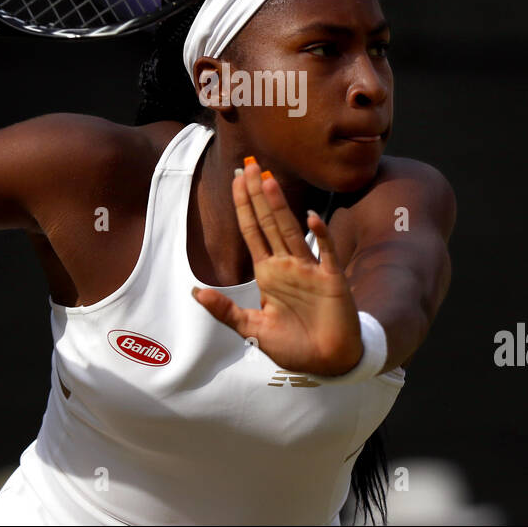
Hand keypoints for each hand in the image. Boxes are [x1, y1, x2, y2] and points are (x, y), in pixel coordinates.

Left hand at [191, 157, 361, 375]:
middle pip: (269, 223)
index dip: (243, 206)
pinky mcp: (332, 279)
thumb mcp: (253, 329)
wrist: (329, 362)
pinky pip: (325, 252)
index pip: (252, 231)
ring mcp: (310, 269)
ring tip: (268, 181)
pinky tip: (311, 217)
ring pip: (291, 231)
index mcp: (268, 273)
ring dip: (280, 207)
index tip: (235, 180)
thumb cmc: (293, 345)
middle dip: (258, 195)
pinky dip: (320, 235)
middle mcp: (288, 265)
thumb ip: (225, 311)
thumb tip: (195, 292)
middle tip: (249, 164)